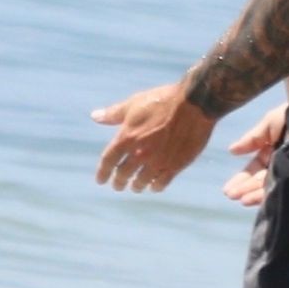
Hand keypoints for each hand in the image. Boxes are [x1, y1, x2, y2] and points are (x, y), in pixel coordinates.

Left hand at [92, 82, 213, 192]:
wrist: (194, 104)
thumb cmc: (162, 101)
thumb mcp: (134, 104)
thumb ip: (113, 114)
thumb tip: (94, 116)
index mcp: (127, 138)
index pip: (108, 161)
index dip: (103, 172)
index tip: (100, 180)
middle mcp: (140, 153)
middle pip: (123, 174)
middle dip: (119, 182)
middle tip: (118, 185)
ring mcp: (158, 161)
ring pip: (141, 181)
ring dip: (137, 186)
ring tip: (136, 187)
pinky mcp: (175, 165)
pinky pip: (161, 182)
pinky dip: (155, 186)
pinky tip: (154, 186)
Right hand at [222, 104, 286, 207]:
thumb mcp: (270, 123)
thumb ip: (252, 139)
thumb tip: (231, 151)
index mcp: (275, 151)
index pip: (255, 168)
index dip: (242, 179)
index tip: (229, 189)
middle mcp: (284, 162)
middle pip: (261, 179)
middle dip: (245, 188)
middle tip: (231, 195)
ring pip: (272, 185)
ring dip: (256, 193)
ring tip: (243, 199)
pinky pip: (287, 187)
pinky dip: (273, 194)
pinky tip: (260, 199)